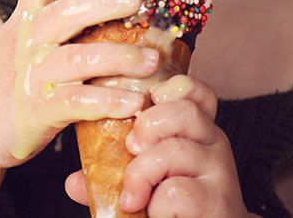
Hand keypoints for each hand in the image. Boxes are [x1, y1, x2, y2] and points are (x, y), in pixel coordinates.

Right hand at [0, 0, 159, 169]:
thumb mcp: (22, 38)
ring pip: (77, 60)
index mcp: (27, 18)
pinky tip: (134, 102)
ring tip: (153, 60)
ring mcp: (31, 77)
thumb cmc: (7, 78)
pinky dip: (107, 102)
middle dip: (101, 2)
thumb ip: (55, 14)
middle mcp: (27, 41)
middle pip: (62, 14)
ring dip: (118, 58)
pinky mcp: (36, 112)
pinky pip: (76, 104)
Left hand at [65, 74, 248, 216]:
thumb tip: (73, 182)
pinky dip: (156, 204)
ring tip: (133, 195)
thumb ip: (112, 176)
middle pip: (184, 111)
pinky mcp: (215, 201)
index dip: (175, 88)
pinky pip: (176, 190)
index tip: (151, 101)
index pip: (196, 92)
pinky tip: (154, 212)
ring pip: (175, 150)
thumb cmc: (175, 206)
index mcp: (197, 130)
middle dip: (148, 126)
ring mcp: (218, 171)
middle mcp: (214, 143)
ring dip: (142, 172)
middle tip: (131, 149)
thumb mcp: (145, 181)